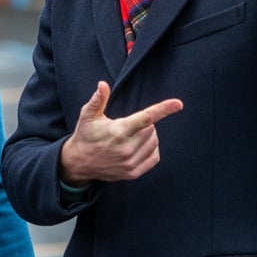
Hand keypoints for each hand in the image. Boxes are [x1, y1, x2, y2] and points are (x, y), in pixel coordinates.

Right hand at [59, 81, 182, 185]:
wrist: (79, 162)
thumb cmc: (85, 135)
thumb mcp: (87, 115)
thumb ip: (98, 100)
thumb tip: (103, 84)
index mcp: (118, 131)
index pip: (146, 118)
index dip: (163, 109)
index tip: (178, 103)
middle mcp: (126, 148)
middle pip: (152, 129)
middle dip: (146, 124)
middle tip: (130, 126)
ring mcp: (130, 162)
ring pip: (154, 142)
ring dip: (149, 136)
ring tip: (133, 136)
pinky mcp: (132, 172)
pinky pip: (154, 157)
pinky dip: (151, 149)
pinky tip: (139, 146)